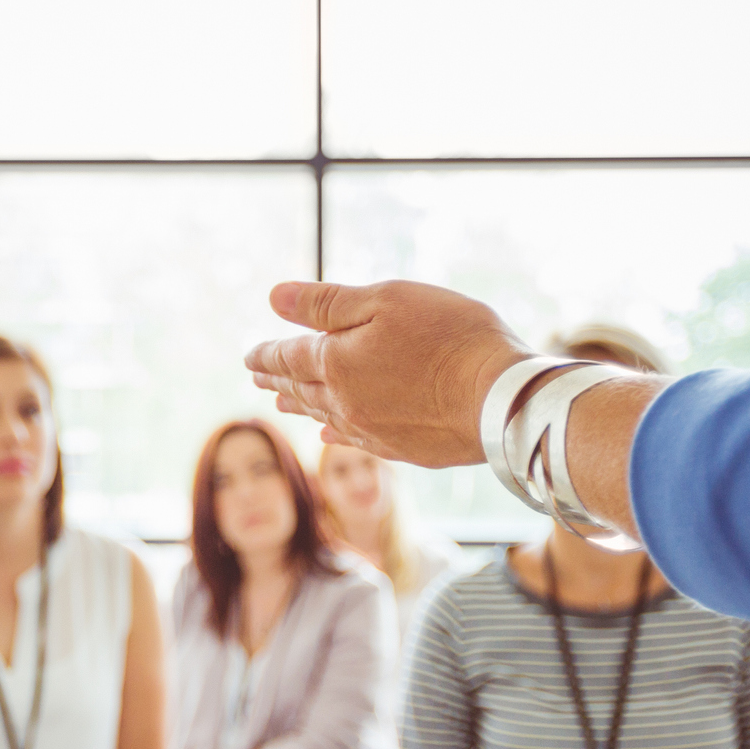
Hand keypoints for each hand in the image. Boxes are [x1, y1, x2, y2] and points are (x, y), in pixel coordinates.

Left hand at [243, 281, 531, 468]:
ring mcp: (373, 430)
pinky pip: (354, 440)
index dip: (266, 354)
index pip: (288, 357)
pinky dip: (335, 433)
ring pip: (324, 416)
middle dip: (278, 379)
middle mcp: (345, 403)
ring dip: (301, 406)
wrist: (500, 398)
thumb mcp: (386, 301)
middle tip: (259, 376)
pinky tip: (331, 434)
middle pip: (302, 389)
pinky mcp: (402, 449)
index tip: (249, 356)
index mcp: (336, 363)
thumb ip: (326, 303)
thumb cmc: (450, 337)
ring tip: (284, 403)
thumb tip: (274, 298)